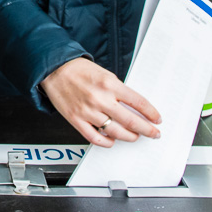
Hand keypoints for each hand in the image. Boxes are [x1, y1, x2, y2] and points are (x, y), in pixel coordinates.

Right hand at [40, 58, 160, 147]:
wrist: (54, 68)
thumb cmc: (78, 70)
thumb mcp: (105, 74)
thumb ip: (118, 90)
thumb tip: (134, 107)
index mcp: (110, 84)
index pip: (138, 102)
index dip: (151, 113)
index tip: (157, 119)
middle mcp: (100, 98)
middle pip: (130, 121)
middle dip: (146, 130)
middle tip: (153, 133)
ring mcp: (88, 111)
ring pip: (115, 132)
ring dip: (129, 137)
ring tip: (134, 136)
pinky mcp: (76, 119)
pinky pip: (95, 138)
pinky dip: (107, 142)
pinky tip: (112, 140)